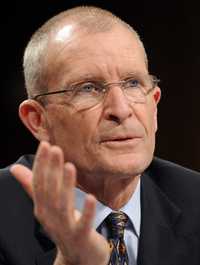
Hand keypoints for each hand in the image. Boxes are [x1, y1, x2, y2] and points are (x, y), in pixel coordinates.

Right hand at [10, 141, 109, 264]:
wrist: (77, 258)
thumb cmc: (64, 225)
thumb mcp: (47, 206)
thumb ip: (33, 186)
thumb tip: (15, 168)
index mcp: (42, 207)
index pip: (38, 182)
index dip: (41, 164)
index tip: (45, 144)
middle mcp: (50, 217)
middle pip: (49, 191)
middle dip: (52, 170)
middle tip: (55, 149)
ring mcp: (65, 228)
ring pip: (63, 205)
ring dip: (65, 186)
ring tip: (69, 166)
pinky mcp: (81, 237)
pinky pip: (83, 224)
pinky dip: (86, 211)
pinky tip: (91, 197)